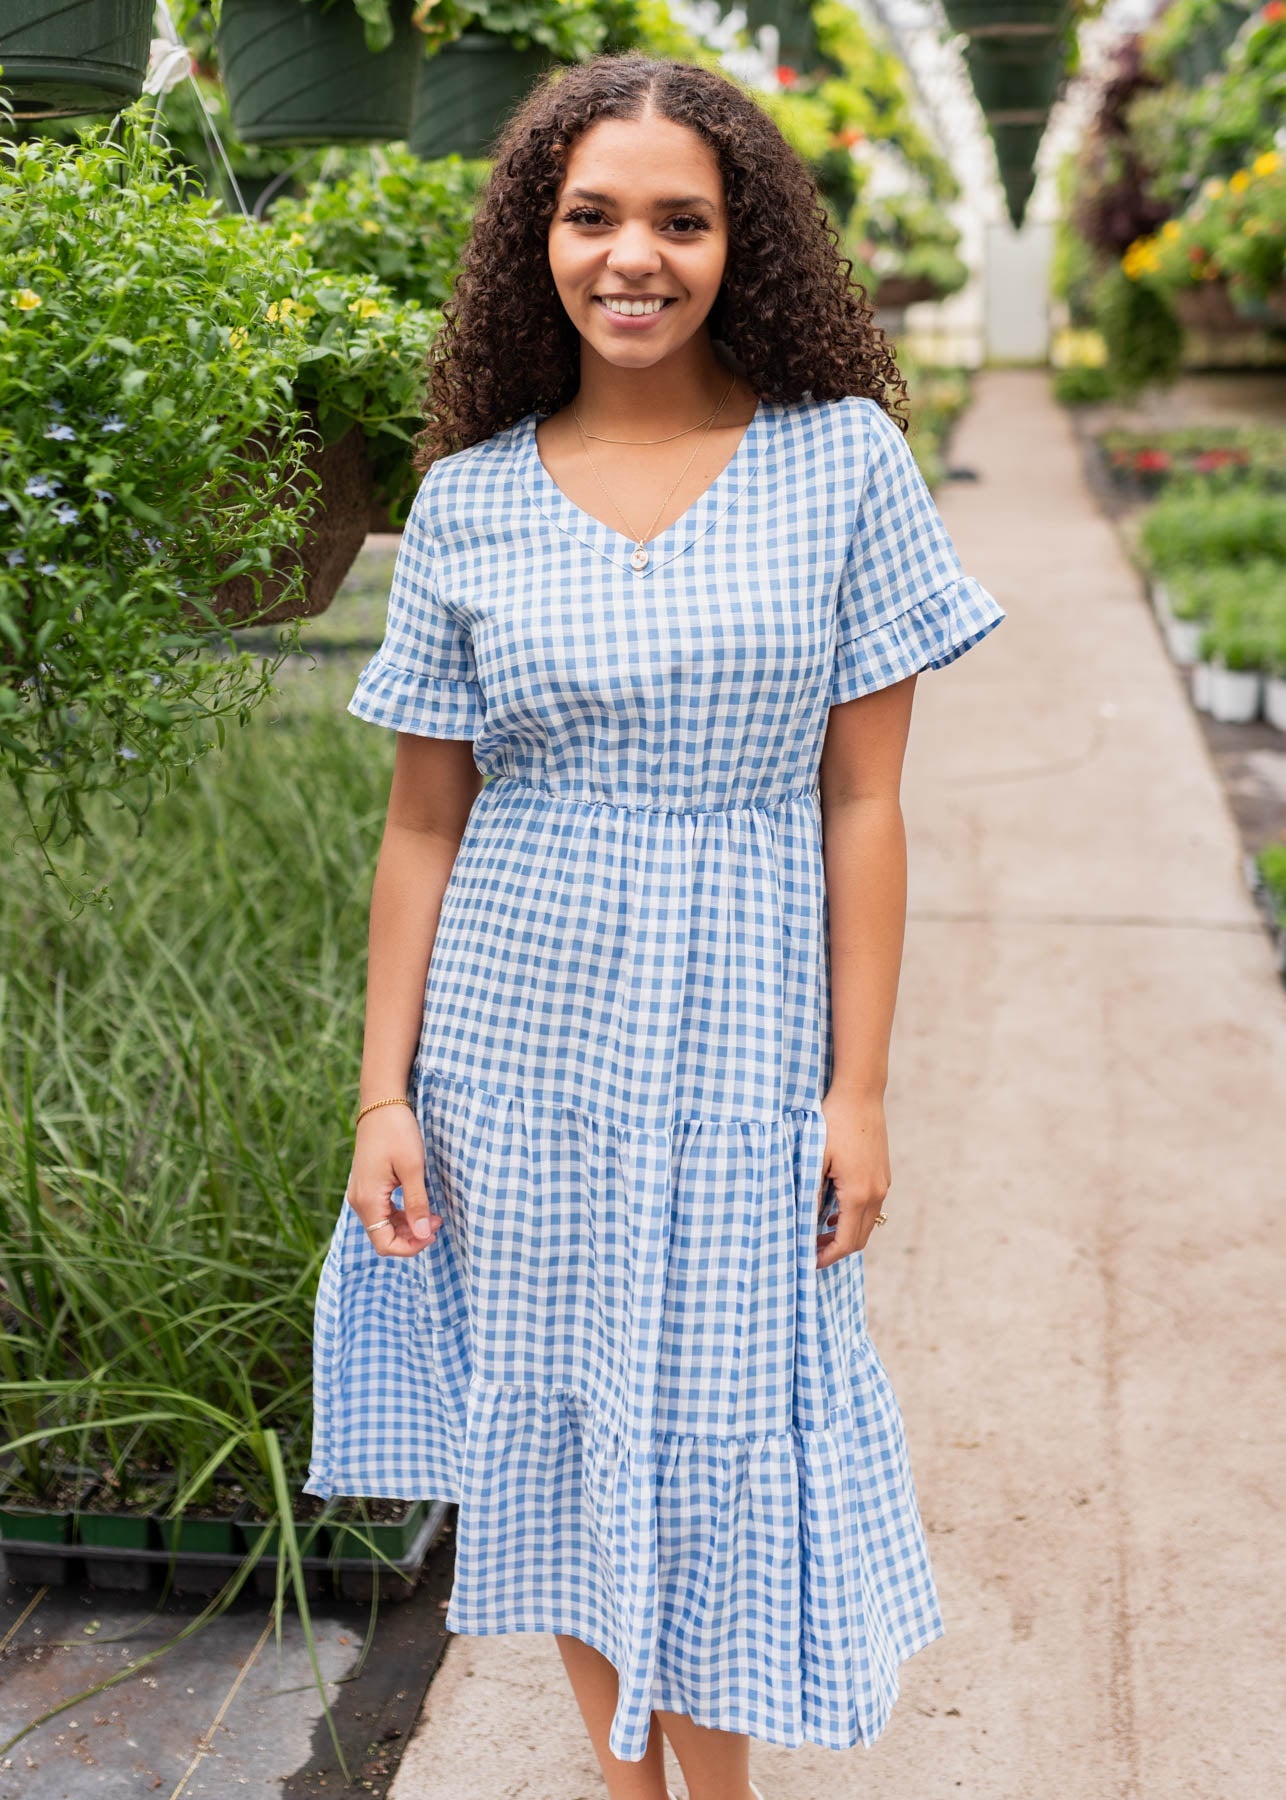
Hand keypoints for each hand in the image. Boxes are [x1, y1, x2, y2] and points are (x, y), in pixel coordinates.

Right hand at [346, 1105, 441, 1257]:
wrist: (381, 1104)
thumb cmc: (397, 1132)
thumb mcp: (413, 1169)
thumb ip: (417, 1204)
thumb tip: (423, 1235)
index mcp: (367, 1200)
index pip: (384, 1244)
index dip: (410, 1247)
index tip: (433, 1233)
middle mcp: (359, 1201)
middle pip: (383, 1237)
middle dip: (411, 1236)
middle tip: (437, 1221)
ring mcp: (360, 1193)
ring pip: (383, 1225)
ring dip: (407, 1226)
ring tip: (432, 1214)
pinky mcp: (366, 1186)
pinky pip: (382, 1211)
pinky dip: (400, 1214)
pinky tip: (418, 1204)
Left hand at [815, 1088, 890, 1268]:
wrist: (860, 1095)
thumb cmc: (833, 1123)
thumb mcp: (814, 1159)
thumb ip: (811, 1193)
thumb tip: (803, 1222)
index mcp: (859, 1194)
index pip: (847, 1241)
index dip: (828, 1256)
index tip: (810, 1261)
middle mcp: (877, 1193)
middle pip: (860, 1238)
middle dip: (837, 1248)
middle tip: (811, 1249)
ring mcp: (883, 1183)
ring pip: (868, 1223)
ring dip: (846, 1232)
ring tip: (819, 1231)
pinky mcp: (883, 1174)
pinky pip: (871, 1206)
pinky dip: (854, 1216)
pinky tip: (834, 1210)